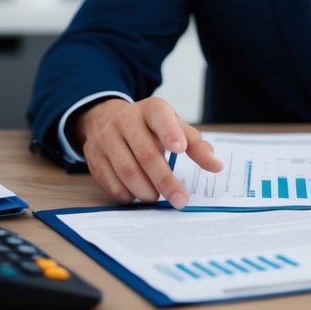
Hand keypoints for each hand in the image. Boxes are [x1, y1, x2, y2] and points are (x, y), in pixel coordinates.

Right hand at [72, 97, 222, 208]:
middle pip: (146, 154)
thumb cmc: (151, 127)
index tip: (180, 149)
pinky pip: (110, 181)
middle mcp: (126, 120)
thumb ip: (196, 145)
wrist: (107, 119)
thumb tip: (216, 166)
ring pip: (126, 170)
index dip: (170, 133)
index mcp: (151, 110)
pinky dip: (126, 194)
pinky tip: (137, 196)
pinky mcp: (94, 156)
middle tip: (179, 199)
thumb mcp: (175, 127)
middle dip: (165, 180)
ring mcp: (106, 138)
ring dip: (145, 190)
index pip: (161, 119)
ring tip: (157, 198)